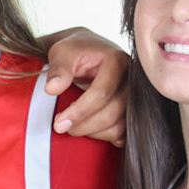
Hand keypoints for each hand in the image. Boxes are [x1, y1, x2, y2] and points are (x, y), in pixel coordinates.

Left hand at [41, 27, 128, 144]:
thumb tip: (52, 89)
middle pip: (113, 112)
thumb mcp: (62, 52)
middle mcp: (132, 80)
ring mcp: (136, 97)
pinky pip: (124, 133)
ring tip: (72, 126)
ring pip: (120, 125)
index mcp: (117, 61)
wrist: (91, 52)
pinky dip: (106, 137)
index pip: (102, 92)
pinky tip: (88, 130)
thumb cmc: (76, 51)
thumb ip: (59, 68)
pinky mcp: (133, 111)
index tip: (59, 123)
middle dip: (84, 125)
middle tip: (61, 127)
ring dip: (93, 132)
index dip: (80, 111)